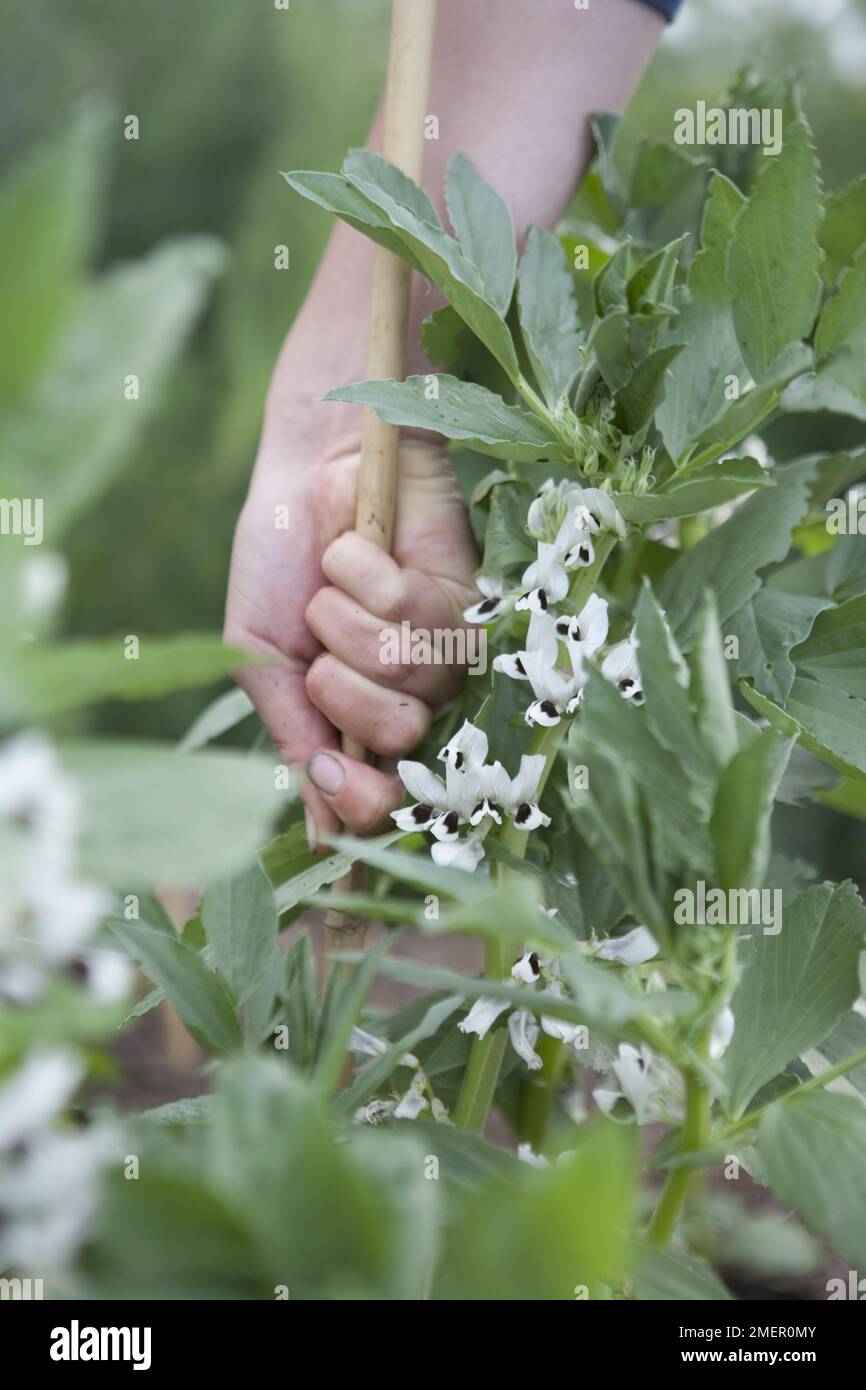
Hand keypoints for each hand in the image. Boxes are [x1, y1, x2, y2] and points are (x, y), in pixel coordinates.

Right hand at [225, 433, 478, 847]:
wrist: (300, 471)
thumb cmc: (278, 563)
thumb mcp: (263, 658)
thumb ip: (294, 738)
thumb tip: (321, 829)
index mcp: (361, 721)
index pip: (388, 798)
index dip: (365, 800)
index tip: (330, 772)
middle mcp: (413, 695)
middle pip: (396, 735)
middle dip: (337, 679)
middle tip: (318, 630)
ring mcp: (445, 647)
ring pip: (402, 669)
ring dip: (342, 618)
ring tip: (333, 583)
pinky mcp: (468, 594)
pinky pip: (411, 610)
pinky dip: (362, 573)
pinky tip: (358, 549)